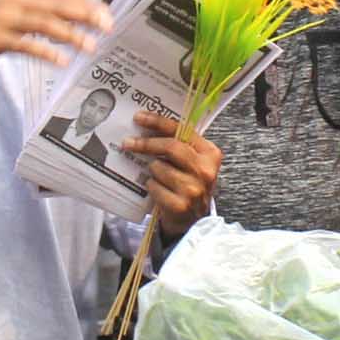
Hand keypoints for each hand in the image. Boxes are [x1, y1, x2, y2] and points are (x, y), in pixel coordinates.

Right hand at [0, 0, 111, 73]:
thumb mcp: (5, 13)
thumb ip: (31, 13)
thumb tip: (63, 19)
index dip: (86, 4)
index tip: (107, 14)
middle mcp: (14, 0)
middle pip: (58, 5)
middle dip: (86, 15)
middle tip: (108, 26)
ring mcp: (4, 19)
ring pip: (46, 23)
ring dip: (71, 35)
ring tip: (90, 47)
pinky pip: (26, 45)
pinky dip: (46, 52)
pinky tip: (62, 61)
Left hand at [121, 111, 220, 235]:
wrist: (193, 221)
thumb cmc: (189, 186)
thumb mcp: (192, 163)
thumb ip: (179, 145)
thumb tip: (147, 127)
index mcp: (210, 153)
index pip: (182, 130)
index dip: (158, 122)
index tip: (139, 117)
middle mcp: (205, 170)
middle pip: (171, 147)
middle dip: (146, 143)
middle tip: (128, 142)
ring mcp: (194, 189)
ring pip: (159, 167)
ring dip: (152, 171)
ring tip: (157, 177)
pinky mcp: (181, 205)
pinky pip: (154, 186)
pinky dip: (151, 187)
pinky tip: (157, 190)